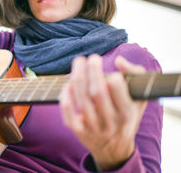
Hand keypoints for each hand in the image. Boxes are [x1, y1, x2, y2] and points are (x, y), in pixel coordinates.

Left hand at [59, 54, 146, 170]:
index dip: (114, 80)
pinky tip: (68, 85)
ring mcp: (93, 128)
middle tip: (92, 58)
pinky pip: (68, 114)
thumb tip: (119, 60)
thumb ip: (135, 75)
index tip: (112, 73)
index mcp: (127, 114)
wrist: (114, 148)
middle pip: (98, 93)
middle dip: (93, 72)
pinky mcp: (78, 131)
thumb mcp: (139, 97)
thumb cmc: (126, 115)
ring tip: (79, 62)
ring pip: (82, 100)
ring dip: (78, 78)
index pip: (120, 95)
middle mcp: (111, 123)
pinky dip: (66, 98)